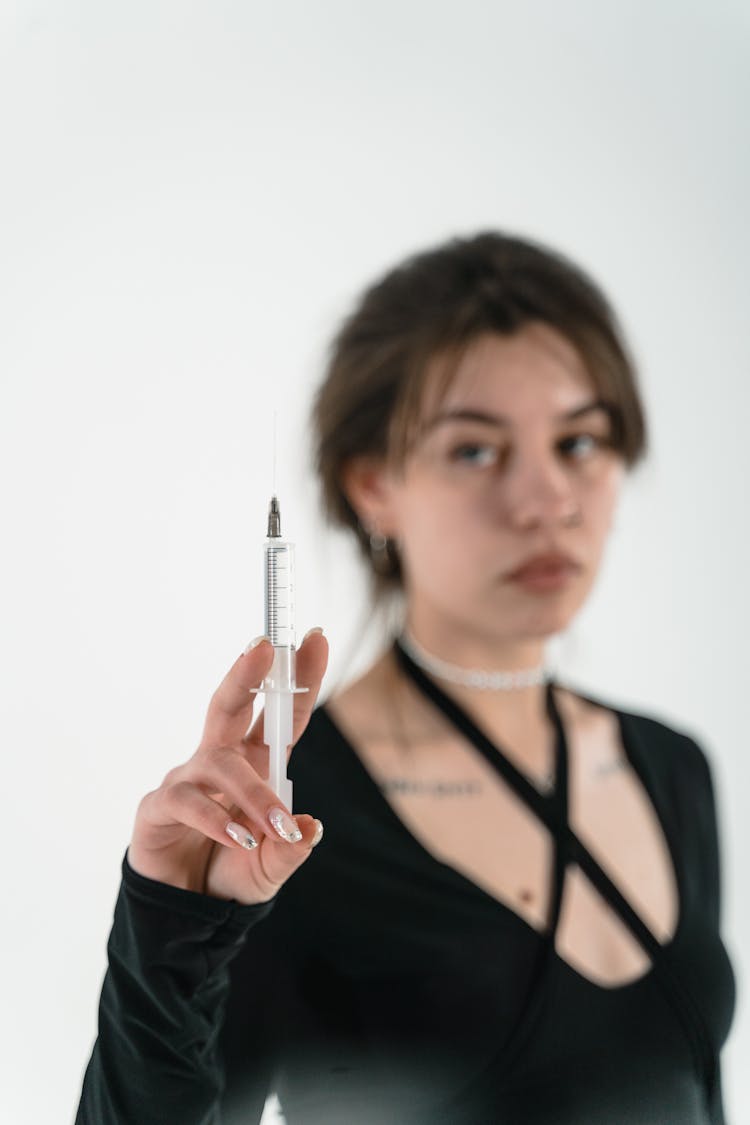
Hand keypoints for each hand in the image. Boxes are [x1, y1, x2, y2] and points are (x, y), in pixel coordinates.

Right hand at [127, 630, 328, 903]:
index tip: (317, 638)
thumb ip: (290, 851)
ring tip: (274, 827)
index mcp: (257, 764)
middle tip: (265, 646)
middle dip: (247, 673)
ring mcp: (188, 779)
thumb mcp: (272, 868)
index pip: (282, 715)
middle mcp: (222, 761)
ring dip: (253, 793)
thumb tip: (310, 827)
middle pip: (231, 705)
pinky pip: (187, 800)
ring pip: (220, 764)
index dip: (300, 679)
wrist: (183, 913)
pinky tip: (240, 839)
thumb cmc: (231, 872)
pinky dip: (217, 819)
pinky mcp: (160, 806)